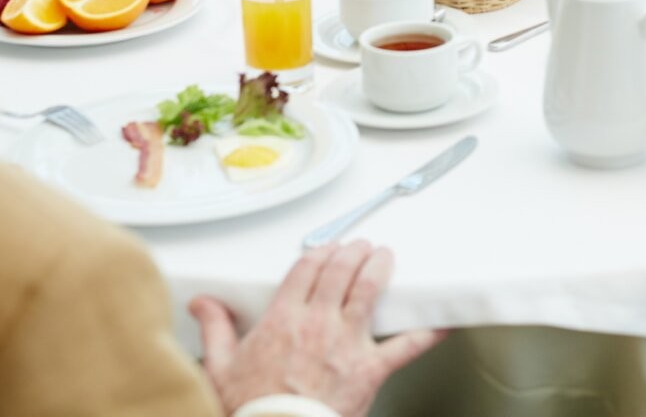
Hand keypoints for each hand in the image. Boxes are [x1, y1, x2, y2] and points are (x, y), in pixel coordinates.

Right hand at [190, 240, 443, 416]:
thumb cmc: (249, 410)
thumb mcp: (219, 368)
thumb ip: (216, 329)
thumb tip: (202, 304)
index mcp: (283, 321)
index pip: (306, 270)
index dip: (320, 253)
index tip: (326, 249)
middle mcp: (317, 324)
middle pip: (340, 272)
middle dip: (353, 252)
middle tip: (360, 246)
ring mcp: (346, 345)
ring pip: (368, 291)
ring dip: (379, 268)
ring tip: (385, 256)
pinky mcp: (369, 370)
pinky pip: (406, 346)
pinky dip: (428, 331)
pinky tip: (443, 318)